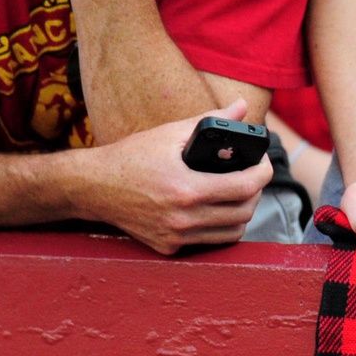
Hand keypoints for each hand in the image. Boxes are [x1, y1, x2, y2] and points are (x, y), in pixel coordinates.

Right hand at [78, 99, 271, 253]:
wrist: (92, 187)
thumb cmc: (131, 156)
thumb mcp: (169, 134)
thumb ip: (210, 121)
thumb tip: (241, 107)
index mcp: (185, 188)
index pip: (244, 187)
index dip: (262, 173)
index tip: (263, 163)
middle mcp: (182, 218)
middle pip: (244, 212)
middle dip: (255, 192)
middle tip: (251, 177)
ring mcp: (176, 236)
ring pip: (232, 233)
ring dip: (241, 213)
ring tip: (237, 194)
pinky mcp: (169, 247)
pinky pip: (208, 241)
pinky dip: (217, 226)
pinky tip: (213, 209)